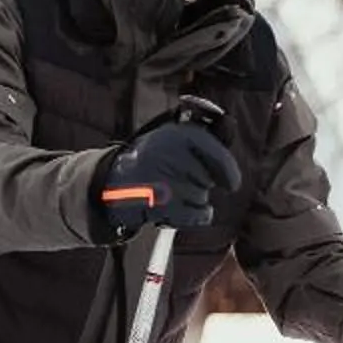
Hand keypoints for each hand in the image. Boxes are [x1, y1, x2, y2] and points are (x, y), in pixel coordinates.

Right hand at [94, 119, 240, 237]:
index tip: (231, 183)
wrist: (111, 185)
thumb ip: (201, 136)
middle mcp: (171, 155)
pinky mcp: (162, 205)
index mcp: (176, 134)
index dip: (228, 169)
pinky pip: (198, 215)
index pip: (216, 152)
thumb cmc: (149, 161)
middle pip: (208, 179)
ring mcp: (166, 181)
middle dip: (201, 183)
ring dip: (193, 200)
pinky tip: (180, 210)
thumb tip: (231, 126)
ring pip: (202, 197)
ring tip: (170, 192)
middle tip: (177, 179)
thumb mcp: (171, 138)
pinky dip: (195, 216)